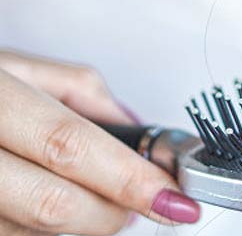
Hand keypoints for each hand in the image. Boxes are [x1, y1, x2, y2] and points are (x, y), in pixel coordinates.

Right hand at [0, 50, 199, 234]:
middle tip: (146, 197)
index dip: (128, 177)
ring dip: (85, 222)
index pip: (69, 146)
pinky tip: (54, 200)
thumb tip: (141, 132)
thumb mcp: (23, 66)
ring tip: (98, 192)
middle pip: (55, 204)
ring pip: (35, 233)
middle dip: (114, 211)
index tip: (175, 197)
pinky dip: (47, 229)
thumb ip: (86, 96)